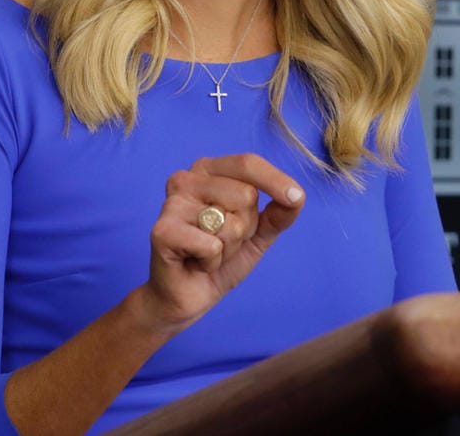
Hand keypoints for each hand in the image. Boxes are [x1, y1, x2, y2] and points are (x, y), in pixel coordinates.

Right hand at [138, 153, 304, 334]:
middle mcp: (186, 179)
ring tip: (207, 253)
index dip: (276, 181)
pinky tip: (196, 263)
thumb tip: (297, 196)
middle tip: (222, 242)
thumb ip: (279, 212)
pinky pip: (212, 246)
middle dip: (245, 229)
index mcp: (207, 171)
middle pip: (246, 195)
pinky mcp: (162, 231)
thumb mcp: (258, 233)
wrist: (187, 295)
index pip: (248, 163)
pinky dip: (212, 262)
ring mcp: (171, 204)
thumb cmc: (219, 258)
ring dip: (229, 248)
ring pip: (232, 223)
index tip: (296, 198)